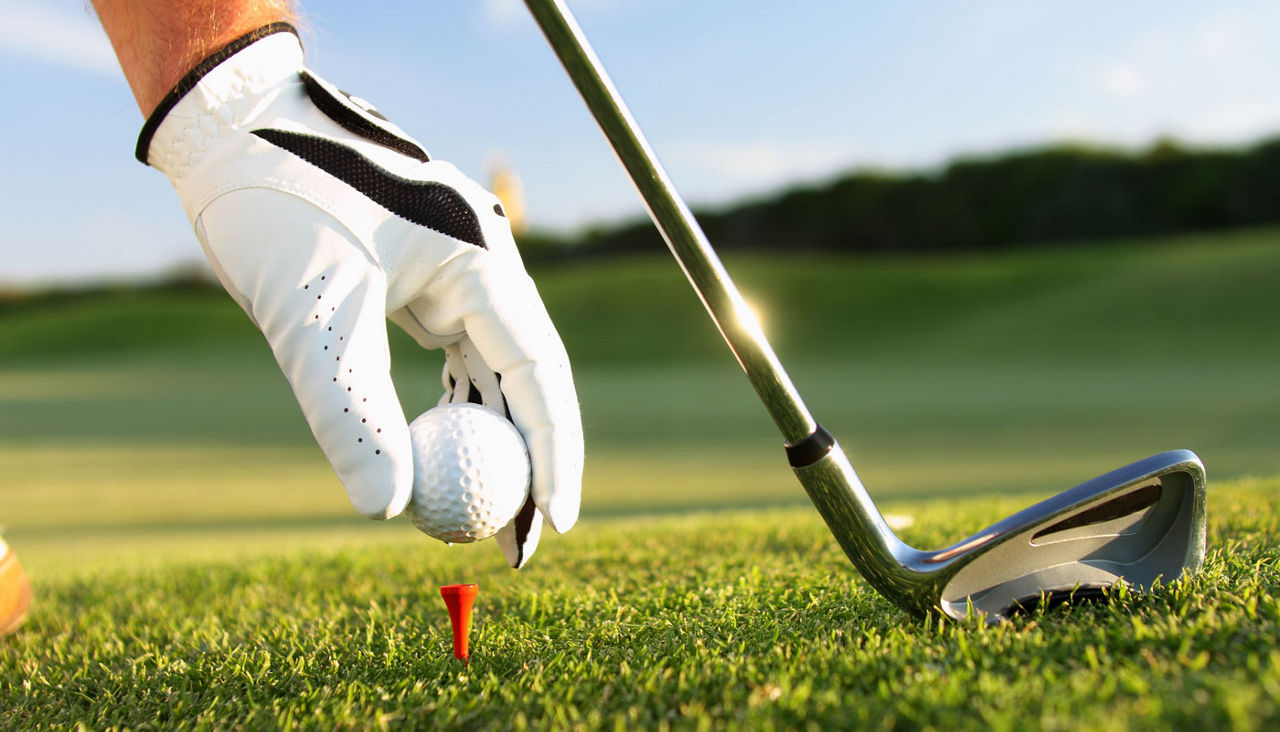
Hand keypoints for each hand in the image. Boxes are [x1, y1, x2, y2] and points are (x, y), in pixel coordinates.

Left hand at [138, 25, 582, 566]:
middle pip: (523, 380)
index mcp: (481, 258)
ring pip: (488, 375)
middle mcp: (481, 266)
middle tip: (517, 545)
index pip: (538, 370)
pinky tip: (444, 461)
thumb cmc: (275, 200)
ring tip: (485, 522)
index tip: (552, 523)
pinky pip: (451, 361)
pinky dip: (448, 414)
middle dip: (526, 464)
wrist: (232, 128)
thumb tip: (387, 509)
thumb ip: (351, 410)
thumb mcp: (312, 313)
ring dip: (488, 445)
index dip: (554, 451)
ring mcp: (453, 274)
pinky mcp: (419, 284)